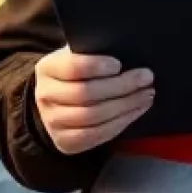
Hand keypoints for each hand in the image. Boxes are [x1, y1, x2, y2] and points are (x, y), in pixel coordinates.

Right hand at [34, 48, 153, 154]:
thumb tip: (127, 51)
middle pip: (85, 93)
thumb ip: (95, 51)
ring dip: (125, 106)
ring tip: (146, 95)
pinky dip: (121, 123)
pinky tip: (136, 110)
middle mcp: (45, 95)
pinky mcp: (65, 142)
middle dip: (121, 86)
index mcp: (47, 68)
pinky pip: (96, 135)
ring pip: (92, 116)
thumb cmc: (77, 73)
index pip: (71, 67)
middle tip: (146, 78)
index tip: (119, 64)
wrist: (57, 103)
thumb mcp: (78, 55)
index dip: (96, 66)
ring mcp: (53, 122)